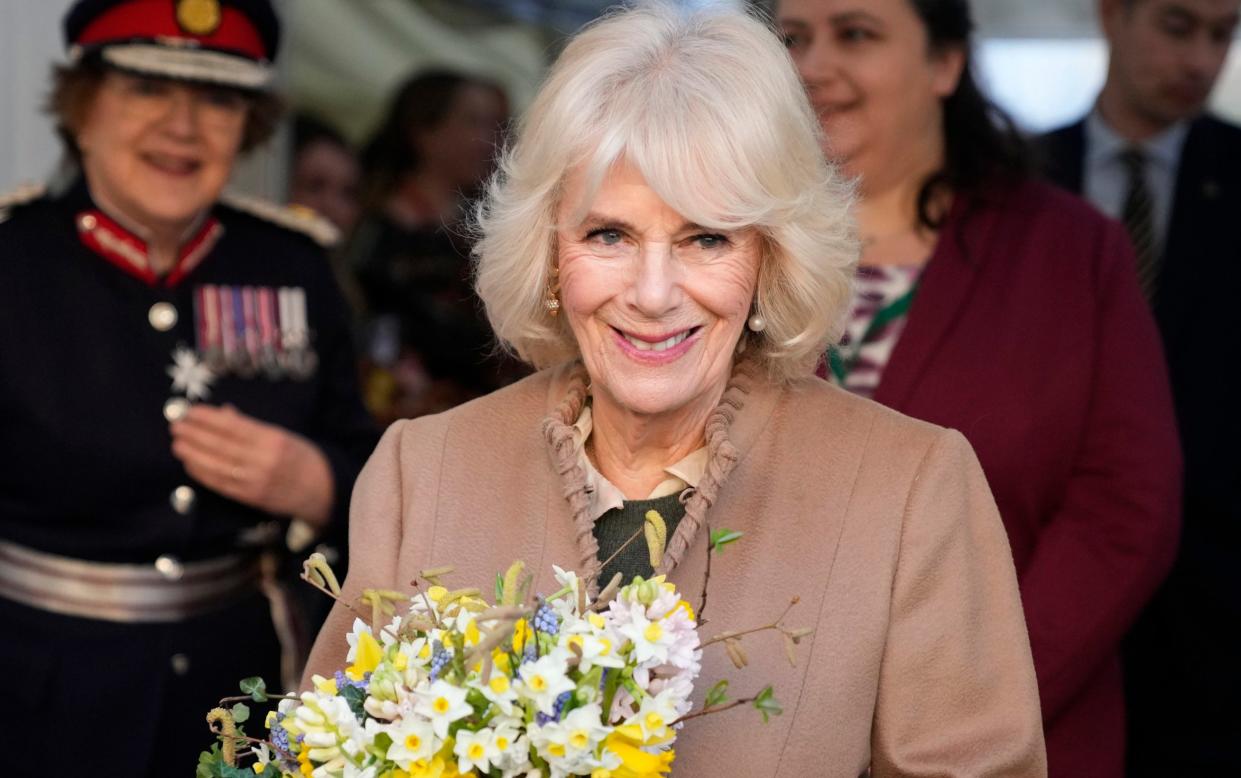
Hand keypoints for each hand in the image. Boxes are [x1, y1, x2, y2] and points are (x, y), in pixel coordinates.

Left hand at [170, 404, 333, 525]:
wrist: (323, 491)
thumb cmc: (302, 458)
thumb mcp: (283, 435)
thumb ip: (252, 426)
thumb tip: (223, 413)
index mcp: (274, 440)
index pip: (234, 426)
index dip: (209, 419)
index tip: (191, 411)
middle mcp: (264, 460)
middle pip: (221, 445)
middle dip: (195, 434)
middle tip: (175, 426)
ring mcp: (256, 481)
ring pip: (216, 465)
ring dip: (193, 454)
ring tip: (177, 444)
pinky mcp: (250, 497)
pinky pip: (221, 484)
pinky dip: (203, 473)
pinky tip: (190, 464)